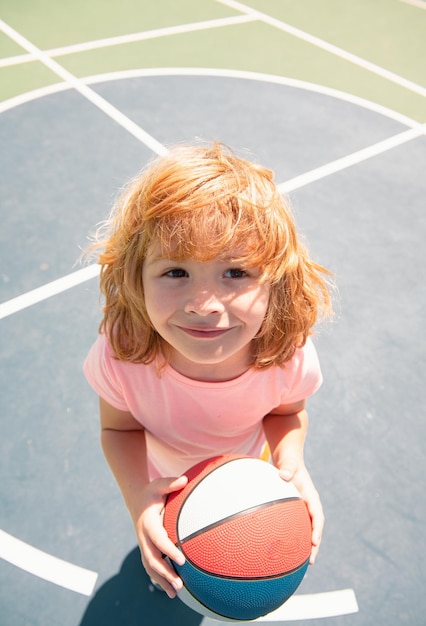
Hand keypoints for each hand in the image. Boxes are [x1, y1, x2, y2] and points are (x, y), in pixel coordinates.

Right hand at [132, 475, 187, 596]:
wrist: (137, 500)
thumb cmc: (152, 492)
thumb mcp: (159, 485)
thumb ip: (171, 483)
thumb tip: (185, 480)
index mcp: (148, 523)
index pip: (158, 539)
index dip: (168, 550)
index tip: (181, 560)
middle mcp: (143, 537)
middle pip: (152, 559)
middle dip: (165, 573)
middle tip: (180, 584)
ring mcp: (144, 545)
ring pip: (150, 567)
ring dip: (161, 580)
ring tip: (176, 593)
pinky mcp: (146, 550)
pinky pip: (151, 567)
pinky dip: (159, 579)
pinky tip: (170, 590)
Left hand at [278, 460, 323, 564]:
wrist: (288, 460)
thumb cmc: (289, 462)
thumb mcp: (289, 463)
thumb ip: (288, 469)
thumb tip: (284, 475)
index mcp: (311, 497)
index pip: (317, 515)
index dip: (317, 529)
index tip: (314, 541)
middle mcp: (309, 506)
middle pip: (315, 528)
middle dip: (314, 546)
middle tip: (311, 561)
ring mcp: (303, 510)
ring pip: (306, 530)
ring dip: (305, 546)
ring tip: (300, 564)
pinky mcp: (295, 512)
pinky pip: (296, 527)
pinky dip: (293, 539)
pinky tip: (284, 551)